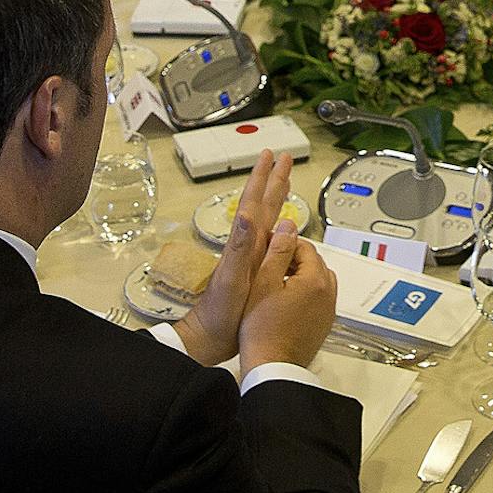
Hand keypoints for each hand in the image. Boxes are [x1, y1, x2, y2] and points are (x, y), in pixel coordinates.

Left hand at [174, 150, 292, 365]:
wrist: (210, 337)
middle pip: (263, 205)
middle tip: (282, 158)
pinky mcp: (255, 270)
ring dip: (274, 198)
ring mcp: (251, 257)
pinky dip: (278, 227)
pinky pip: (271, 240)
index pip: (254, 203)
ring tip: (283, 182)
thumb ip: (240, 247)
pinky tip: (281, 228)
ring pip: (267, 219)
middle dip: (272, 180)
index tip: (271, 156)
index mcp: (244, 244)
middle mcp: (248, 246)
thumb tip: (248, 214)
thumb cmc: (220, 312)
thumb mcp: (232, 279)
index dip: (263, 179)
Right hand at [238, 222, 338, 374]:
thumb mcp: (263, 283)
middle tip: (268, 268)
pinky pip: (319, 298)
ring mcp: (329, 310)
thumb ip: (277, 252)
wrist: (272, 367)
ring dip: (300, 276)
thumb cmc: (262, 330)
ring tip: (275, 285)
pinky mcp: (325, 324)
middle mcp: (329, 294)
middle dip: (293, 260)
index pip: (304, 246)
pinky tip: (284, 302)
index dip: (283, 245)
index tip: (267, 251)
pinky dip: (306, 294)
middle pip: (314, 262)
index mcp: (316, 280)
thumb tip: (288, 227)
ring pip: (318, 280)